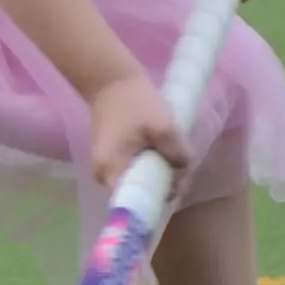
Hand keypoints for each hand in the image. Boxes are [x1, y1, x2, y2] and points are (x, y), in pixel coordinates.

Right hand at [83, 73, 187, 190]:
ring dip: (156, 178)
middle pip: (135, 195)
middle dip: (160, 188)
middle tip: (180, 174)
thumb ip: (177, 153)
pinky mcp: (111, 159)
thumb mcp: (163, 126)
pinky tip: (163, 158)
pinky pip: (132, 174)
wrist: (110, 80)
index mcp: (110, 169)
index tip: (174, 189)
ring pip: (135, 184)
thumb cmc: (134, 102)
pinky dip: (148, 170)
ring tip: (174, 164)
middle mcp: (102, 174)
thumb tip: (181, 169)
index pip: (132, 203)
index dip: (155, 201)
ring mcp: (105, 167)